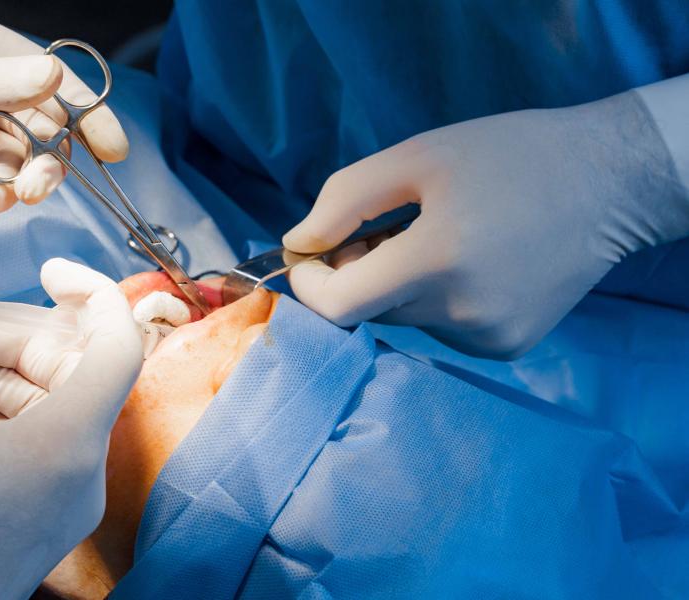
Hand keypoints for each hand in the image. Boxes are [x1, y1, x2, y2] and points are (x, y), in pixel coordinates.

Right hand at [0, 242, 141, 598]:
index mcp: (69, 442)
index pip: (119, 345)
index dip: (94, 292)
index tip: (49, 268)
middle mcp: (84, 471)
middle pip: (74, 371)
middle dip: (16, 337)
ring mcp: (69, 497)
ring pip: (53, 404)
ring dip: (0, 373)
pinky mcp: (48, 513)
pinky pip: (41, 440)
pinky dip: (1, 412)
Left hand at [283, 91, 688, 358]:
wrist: (607, 184)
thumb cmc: (508, 157)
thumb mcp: (417, 157)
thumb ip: (344, 201)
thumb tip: (297, 245)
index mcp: (438, 261)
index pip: (340, 306)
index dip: (311, 284)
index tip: (310, 256)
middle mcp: (463, 313)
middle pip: (372, 308)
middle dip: (358, 273)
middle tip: (383, 229)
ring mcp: (488, 338)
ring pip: (406, 319)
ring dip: (397, 285)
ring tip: (433, 238)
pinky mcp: (506, 346)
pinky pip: (442, 328)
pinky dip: (435, 300)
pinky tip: (468, 263)